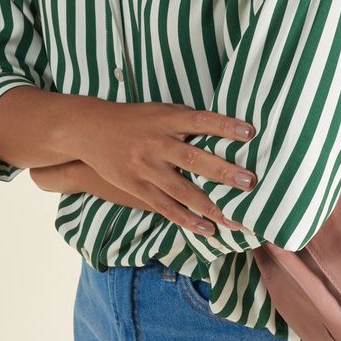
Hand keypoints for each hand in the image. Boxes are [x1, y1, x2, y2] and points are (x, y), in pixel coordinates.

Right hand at [60, 101, 258, 236]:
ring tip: (234, 219)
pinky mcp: (136, 187)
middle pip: (194, 159)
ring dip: (209, 206)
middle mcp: (157, 144)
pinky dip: (187, 220)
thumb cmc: (134, 119)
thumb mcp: (160, 110)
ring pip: (182, 190)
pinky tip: (207, 229)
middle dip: (222, 171)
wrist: (90, 130)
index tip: (249, 133)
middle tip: (249, 182)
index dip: (224, 126)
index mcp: (167, 120)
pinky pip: (165, 207)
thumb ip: (186, 119)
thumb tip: (222, 127)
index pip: (201, 121)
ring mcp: (146, 168)